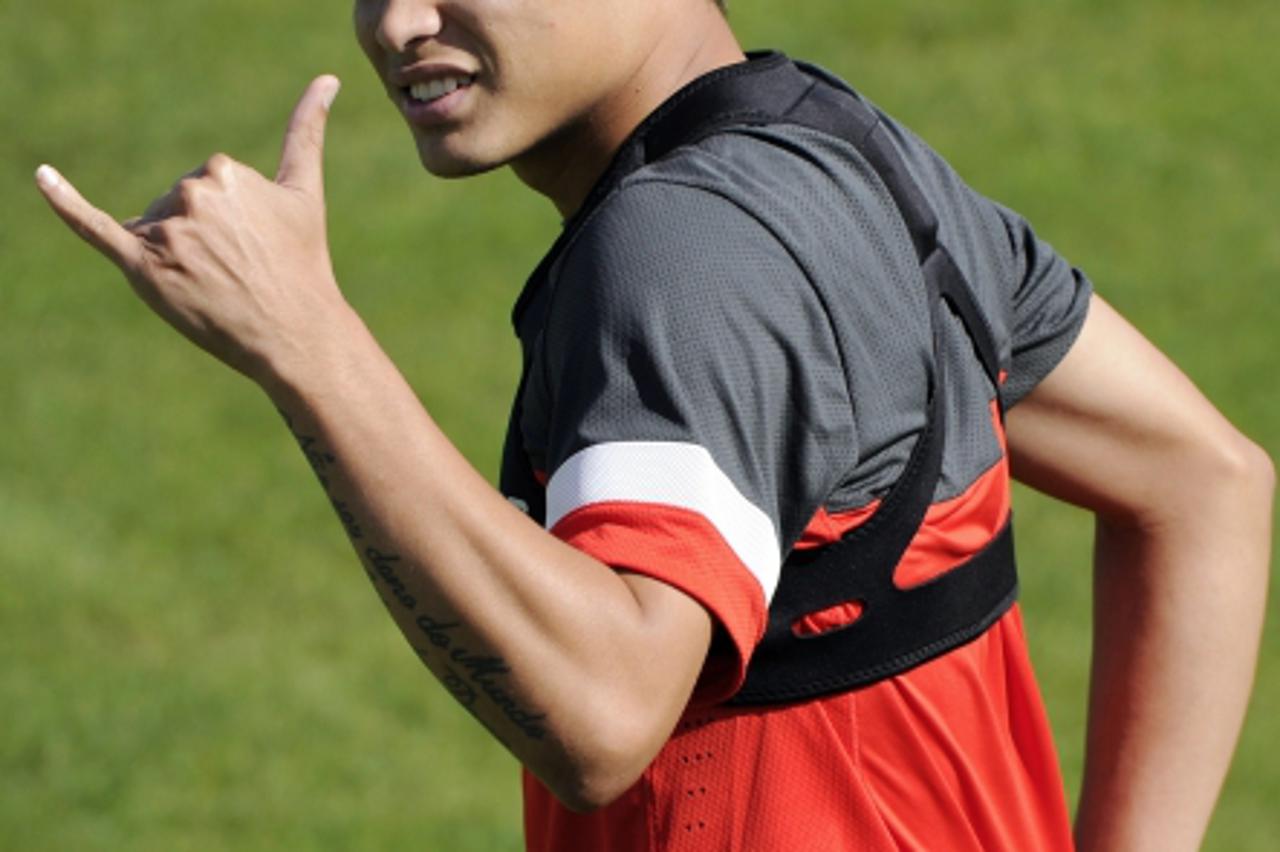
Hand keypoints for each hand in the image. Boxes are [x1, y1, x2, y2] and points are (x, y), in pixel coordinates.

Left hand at [36, 75, 344, 382]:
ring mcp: (165, 232)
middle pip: (175, 204)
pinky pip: (93, 226)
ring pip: (152, 228)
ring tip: (214, 284)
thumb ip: (307, 131)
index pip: (205, 184)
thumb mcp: (305, 191)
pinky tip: (42, 176)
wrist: (295, 331)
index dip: (230, 219)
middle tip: (239, 271)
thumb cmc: (303, 263)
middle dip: (200, 235)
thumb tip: (328, 78)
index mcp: (223, 171)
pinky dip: (63, 201)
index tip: (257, 246)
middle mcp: (190, 195)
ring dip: (174, 253)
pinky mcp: (142, 266)